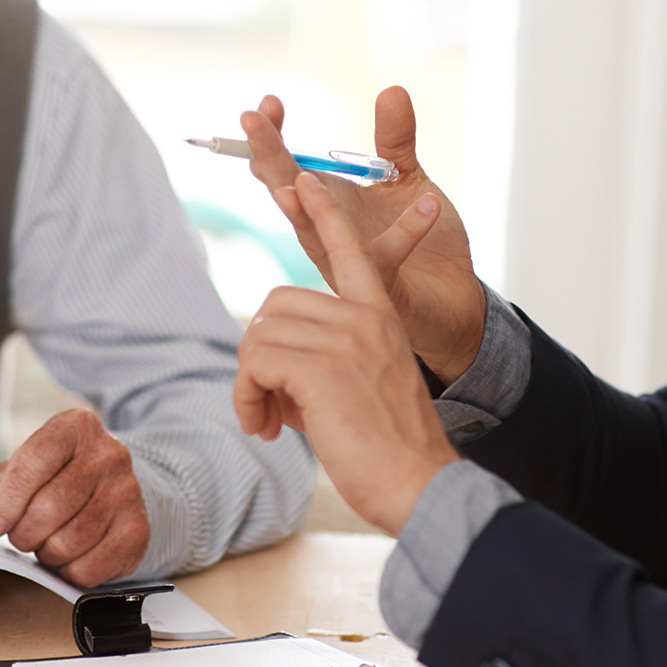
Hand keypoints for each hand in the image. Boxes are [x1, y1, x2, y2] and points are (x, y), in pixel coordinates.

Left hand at [0, 408, 150, 586]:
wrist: (109, 491)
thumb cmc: (56, 480)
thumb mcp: (19, 475)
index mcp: (75, 427)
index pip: (34, 461)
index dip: (7, 499)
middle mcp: (109, 454)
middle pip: (52, 504)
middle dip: (24, 532)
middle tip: (20, 536)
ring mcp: (128, 491)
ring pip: (72, 538)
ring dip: (47, 552)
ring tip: (45, 544)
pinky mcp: (138, 528)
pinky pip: (94, 565)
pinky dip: (70, 571)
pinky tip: (69, 558)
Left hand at [234, 172, 459, 534]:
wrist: (420, 484)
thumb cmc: (390, 450)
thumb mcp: (362, 388)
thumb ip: (325, 360)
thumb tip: (271, 366)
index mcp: (380, 316)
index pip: (349, 251)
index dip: (323, 216)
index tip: (302, 182)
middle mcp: (363, 317)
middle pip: (275, 306)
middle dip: (260, 357)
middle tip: (270, 406)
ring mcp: (344, 338)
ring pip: (259, 335)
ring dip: (249, 384)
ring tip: (268, 422)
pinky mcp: (320, 367)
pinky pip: (254, 362)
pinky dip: (246, 397)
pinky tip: (265, 428)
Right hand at [241, 87, 484, 381]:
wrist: (455, 304)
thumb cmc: (424, 246)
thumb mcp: (406, 181)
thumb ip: (395, 141)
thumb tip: (391, 89)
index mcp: (329, 205)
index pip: (286, 168)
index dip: (272, 137)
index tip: (268, 102)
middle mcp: (328, 234)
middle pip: (285, 194)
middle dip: (268, 157)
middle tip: (250, 120)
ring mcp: (348, 264)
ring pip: (315, 235)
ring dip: (306, 207)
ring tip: (298, 178)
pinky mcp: (380, 290)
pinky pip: (386, 258)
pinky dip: (408, 229)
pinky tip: (429, 201)